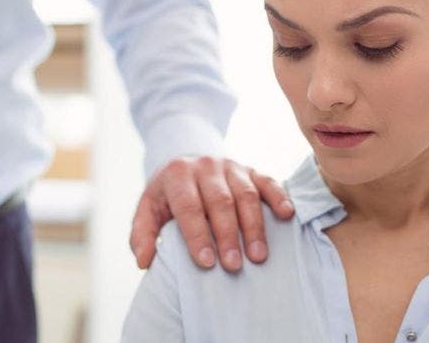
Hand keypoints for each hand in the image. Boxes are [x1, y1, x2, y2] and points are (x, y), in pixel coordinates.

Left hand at [130, 156, 294, 271]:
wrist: (188, 164)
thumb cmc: (169, 195)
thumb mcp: (148, 209)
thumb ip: (142, 234)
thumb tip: (144, 261)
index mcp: (178, 174)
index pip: (188, 206)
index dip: (197, 235)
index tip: (206, 262)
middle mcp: (206, 166)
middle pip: (220, 201)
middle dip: (227, 235)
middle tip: (233, 265)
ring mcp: (232, 166)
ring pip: (246, 194)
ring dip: (254, 226)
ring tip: (258, 256)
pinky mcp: (252, 170)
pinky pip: (268, 181)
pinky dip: (278, 197)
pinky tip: (286, 215)